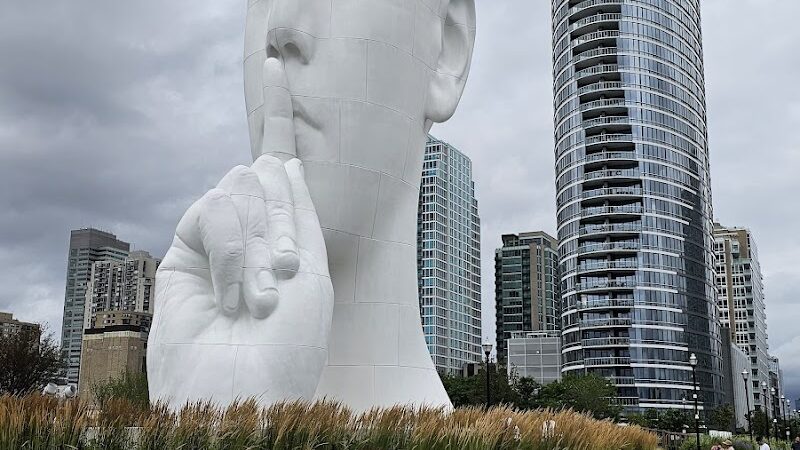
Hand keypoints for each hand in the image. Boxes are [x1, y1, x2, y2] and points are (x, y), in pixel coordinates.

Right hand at [147, 58, 332, 408]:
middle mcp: (253, 230)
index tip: (275, 64)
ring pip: (236, 186)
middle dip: (280, 216)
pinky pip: (208, 209)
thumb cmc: (289, 343)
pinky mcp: (182, 249)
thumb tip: (281, 158)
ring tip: (261, 294)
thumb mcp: (312, 270)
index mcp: (290, 232)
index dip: (279, 114)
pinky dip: (230, 245)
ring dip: (257, 238)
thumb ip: (296, 210)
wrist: (243, 390)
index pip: (283, 165)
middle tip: (285, 271)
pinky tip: (235, 289)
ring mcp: (217, 239)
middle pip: (262, 171)